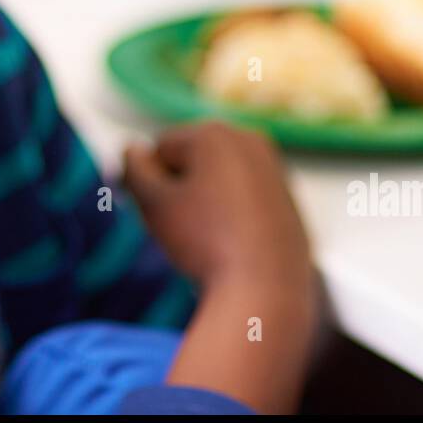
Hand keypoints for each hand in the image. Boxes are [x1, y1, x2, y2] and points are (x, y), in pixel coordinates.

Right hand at [123, 121, 312, 289]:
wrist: (267, 288)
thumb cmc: (205, 242)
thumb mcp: (154, 204)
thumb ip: (134, 169)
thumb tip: (133, 149)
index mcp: (214, 134)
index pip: (160, 149)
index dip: (151, 184)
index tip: (163, 215)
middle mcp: (249, 140)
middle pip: (192, 160)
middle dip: (180, 188)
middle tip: (184, 229)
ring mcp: (274, 169)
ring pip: (219, 180)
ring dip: (205, 202)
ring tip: (210, 239)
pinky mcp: (289, 198)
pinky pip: (246, 199)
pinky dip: (233, 215)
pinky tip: (234, 245)